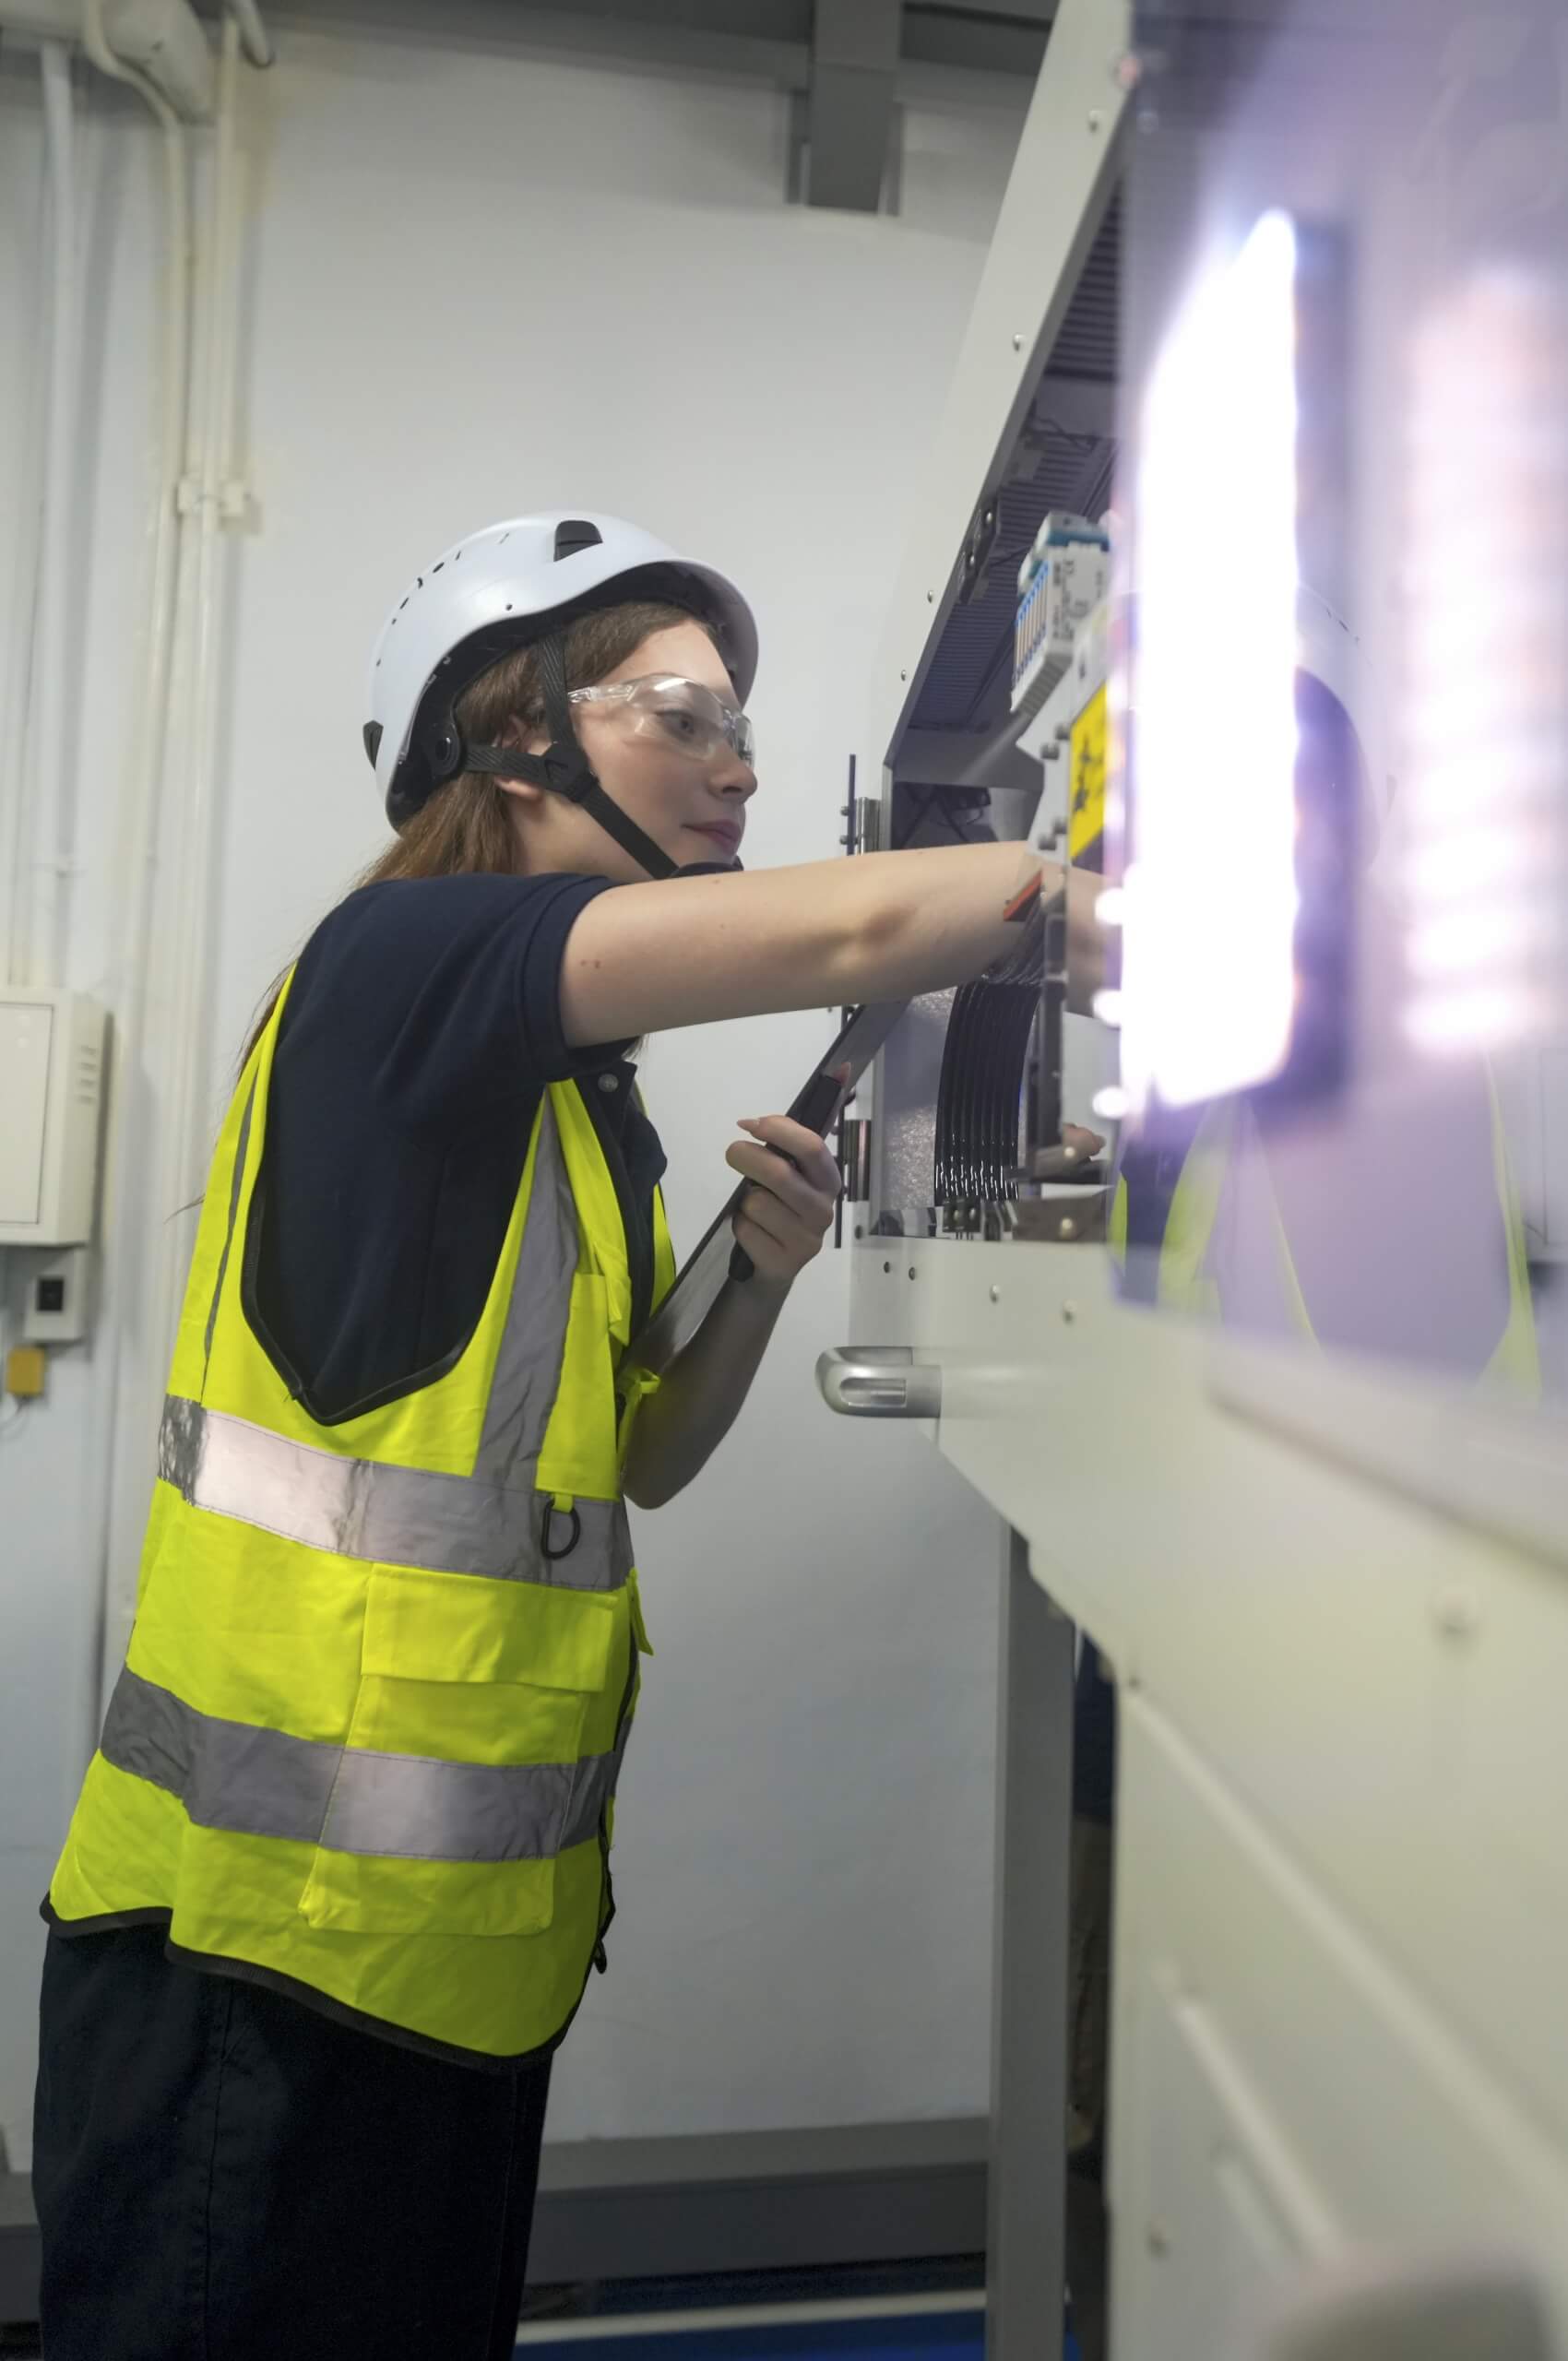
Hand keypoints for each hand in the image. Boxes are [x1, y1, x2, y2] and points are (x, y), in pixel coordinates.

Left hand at [726, 1115, 842, 1290]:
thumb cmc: (782, 1207)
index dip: (778, 1130)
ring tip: (754, 1210)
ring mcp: (807, 1240)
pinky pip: (747, 1229)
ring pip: (757, 1203)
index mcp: (828, 1182)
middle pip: (779, 1173)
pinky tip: (754, 1232)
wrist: (778, 1263)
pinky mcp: (785, 1263)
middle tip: (733, 1153)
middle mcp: (824, 1211)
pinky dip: (741, 1225)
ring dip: (744, 1201)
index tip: (748, 1124)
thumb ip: (781, 1147)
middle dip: (747, 1157)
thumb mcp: (790, 1175)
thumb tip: (751, 1123)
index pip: (812, 1147)